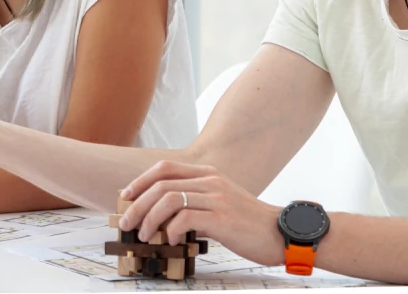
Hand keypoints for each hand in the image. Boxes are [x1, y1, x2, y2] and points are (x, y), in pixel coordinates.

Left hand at [118, 161, 284, 266]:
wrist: (281, 234)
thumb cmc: (248, 223)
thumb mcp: (220, 202)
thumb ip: (195, 201)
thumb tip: (163, 215)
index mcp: (208, 174)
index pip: (165, 168)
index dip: (140, 181)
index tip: (126, 197)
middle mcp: (210, 181)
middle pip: (161, 184)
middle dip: (137, 204)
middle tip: (127, 223)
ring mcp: (217, 197)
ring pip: (169, 199)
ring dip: (150, 219)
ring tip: (145, 235)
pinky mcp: (222, 217)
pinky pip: (186, 218)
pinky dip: (172, 230)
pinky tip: (172, 240)